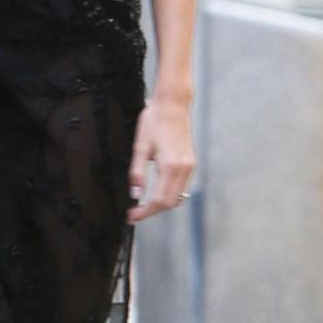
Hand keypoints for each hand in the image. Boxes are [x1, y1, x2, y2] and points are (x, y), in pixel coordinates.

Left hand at [126, 95, 195, 223]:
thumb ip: (138, 173)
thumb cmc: (154, 121)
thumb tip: (135, 195)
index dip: (144, 212)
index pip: (159, 201)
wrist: (172, 105)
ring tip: (144, 205)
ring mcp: (189, 166)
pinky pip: (182, 186)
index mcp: (170, 166)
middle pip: (170, 203)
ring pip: (177, 197)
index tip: (132, 216)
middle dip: (152, 211)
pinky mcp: (191, 162)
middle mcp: (183, 169)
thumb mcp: (140, 146)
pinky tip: (157, 191)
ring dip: (161, 204)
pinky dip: (170, 193)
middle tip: (135, 213)